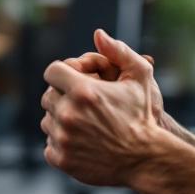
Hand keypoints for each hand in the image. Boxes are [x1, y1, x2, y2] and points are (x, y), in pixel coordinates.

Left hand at [40, 29, 164, 185]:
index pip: (53, 72)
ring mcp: (63, 138)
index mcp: (83, 91)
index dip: (64, 74)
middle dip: (62, 97)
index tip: (76, 81)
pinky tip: (80, 141)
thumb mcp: (140, 76)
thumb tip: (98, 34)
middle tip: (82, 104)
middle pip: (48, 96)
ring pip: (47, 121)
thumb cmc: (144, 116)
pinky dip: (61, 143)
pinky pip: (49, 144)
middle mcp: (69, 113)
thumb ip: (119, 51)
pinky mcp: (61, 158)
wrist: (146, 159)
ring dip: (61, 120)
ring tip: (84, 124)